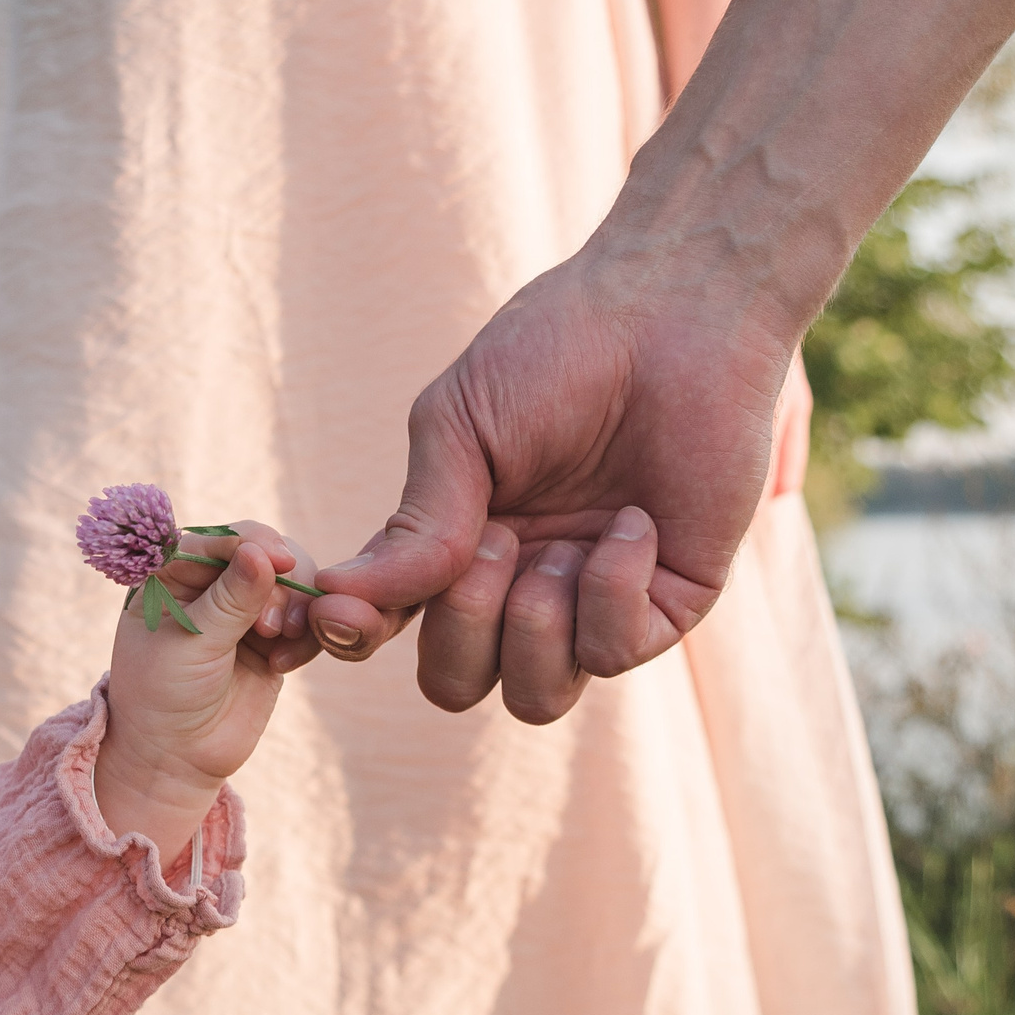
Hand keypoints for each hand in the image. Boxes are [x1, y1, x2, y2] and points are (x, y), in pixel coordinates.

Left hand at [95, 522, 321, 855]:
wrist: (176, 757)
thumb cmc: (162, 696)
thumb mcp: (190, 645)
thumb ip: (229, 600)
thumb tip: (263, 553)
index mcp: (172, 574)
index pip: (217, 539)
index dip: (250, 542)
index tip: (277, 559)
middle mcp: (210, 584)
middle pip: (263, 550)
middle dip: (278, 578)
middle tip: (270, 626)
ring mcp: (244, 610)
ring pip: (290, 580)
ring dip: (295, 604)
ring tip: (277, 640)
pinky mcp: (273, 638)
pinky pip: (305, 618)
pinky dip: (305, 632)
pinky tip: (282, 663)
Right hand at [307, 248, 796, 722]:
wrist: (671, 316)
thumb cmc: (554, 354)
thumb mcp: (458, 427)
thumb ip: (414, 522)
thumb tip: (343, 598)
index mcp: (456, 546)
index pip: (389, 629)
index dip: (357, 637)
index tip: (343, 613)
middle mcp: (519, 587)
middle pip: (455, 683)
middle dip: (462, 625)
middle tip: (496, 540)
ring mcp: (594, 601)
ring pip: (536, 698)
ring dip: (532, 627)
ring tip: (555, 545)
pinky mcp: (670, 602)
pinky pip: (614, 654)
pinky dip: (609, 590)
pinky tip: (630, 523)